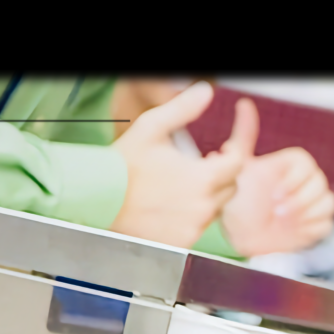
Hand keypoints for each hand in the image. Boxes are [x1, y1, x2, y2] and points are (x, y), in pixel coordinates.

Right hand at [110, 83, 255, 247]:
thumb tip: (206, 90)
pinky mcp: (182, 243)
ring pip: (214, 209)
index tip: (220, 152)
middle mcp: (202, 206)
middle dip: (220, 175)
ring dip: (205, 195)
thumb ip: (183, 108)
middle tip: (202, 166)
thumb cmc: (122, 163)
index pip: (237, 165)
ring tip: (182, 184)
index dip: (231, 155)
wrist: (96, 199)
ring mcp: (193, 228)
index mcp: (202, 178)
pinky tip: (172, 205)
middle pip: (230, 188)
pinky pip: (198, 227)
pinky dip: (191, 215)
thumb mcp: (151, 127)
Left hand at [221, 147, 333, 257]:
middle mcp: (305, 182)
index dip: (294, 180)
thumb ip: (244, 136)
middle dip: (298, 201)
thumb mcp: (238, 167)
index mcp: (291, 166)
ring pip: (327, 203)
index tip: (275, 194)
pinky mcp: (317, 224)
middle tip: (277, 212)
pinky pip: (327, 223)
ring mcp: (313, 203)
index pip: (306, 164)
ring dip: (304, 214)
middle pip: (320, 184)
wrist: (240, 236)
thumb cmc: (238, 201)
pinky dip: (310, 228)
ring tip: (282, 221)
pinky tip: (292, 230)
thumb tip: (245, 104)